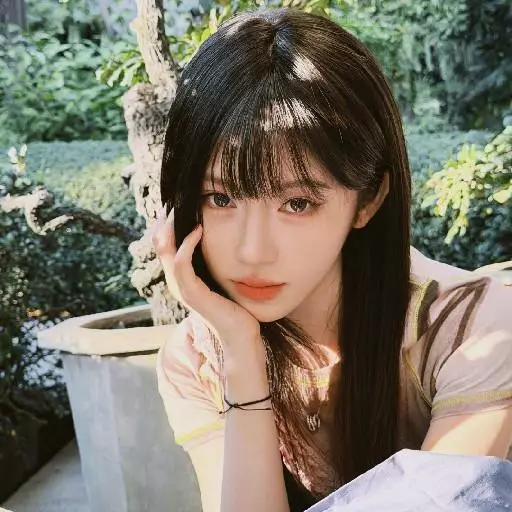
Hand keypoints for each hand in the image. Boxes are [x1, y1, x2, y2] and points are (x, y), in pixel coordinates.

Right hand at [152, 206, 264, 361]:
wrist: (241, 338)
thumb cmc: (236, 308)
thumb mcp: (224, 278)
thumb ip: (217, 263)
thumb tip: (224, 242)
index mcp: (183, 278)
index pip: (166, 244)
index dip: (169, 223)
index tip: (180, 204)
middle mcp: (177, 282)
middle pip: (159, 244)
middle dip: (166, 221)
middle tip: (177, 201)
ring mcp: (182, 289)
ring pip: (165, 251)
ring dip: (172, 228)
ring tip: (179, 209)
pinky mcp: (192, 295)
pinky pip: (181, 264)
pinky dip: (187, 245)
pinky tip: (198, 230)